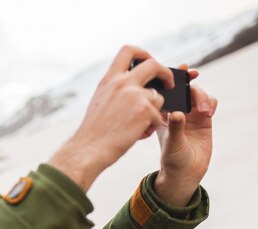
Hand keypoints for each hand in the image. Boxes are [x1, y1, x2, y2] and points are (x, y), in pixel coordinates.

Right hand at [48, 45, 172, 190]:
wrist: (89, 150)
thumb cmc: (93, 131)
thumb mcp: (100, 101)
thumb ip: (116, 89)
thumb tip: (136, 86)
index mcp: (109, 79)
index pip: (129, 50)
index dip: (144, 54)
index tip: (149, 62)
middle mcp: (122, 83)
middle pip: (153, 65)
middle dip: (166, 74)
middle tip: (169, 85)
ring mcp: (135, 96)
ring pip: (158, 97)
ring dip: (154, 111)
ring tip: (139, 127)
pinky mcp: (146, 111)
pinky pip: (159, 117)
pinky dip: (151, 127)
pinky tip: (137, 135)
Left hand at [154, 65, 216, 205]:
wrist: (185, 173)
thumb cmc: (172, 159)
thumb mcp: (172, 143)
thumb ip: (175, 127)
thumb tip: (178, 113)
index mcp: (161, 113)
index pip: (165, 91)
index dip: (172, 78)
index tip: (180, 69)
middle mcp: (175, 110)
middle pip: (183, 88)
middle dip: (189, 81)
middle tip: (194, 77)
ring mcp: (190, 114)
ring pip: (197, 93)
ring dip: (201, 95)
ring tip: (204, 111)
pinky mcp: (204, 119)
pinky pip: (209, 102)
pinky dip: (210, 102)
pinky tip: (209, 112)